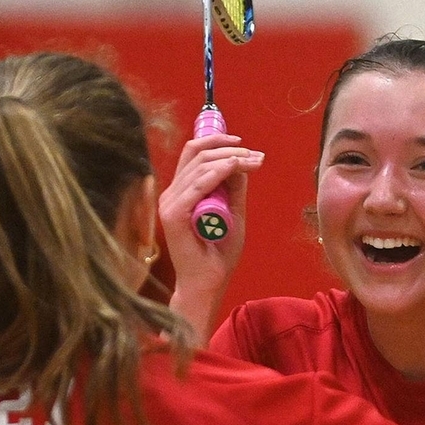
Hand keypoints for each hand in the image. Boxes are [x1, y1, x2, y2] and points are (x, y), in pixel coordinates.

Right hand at [159, 134, 263, 313]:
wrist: (207, 283)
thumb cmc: (218, 254)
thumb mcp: (231, 214)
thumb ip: (232, 189)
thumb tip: (241, 162)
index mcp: (180, 191)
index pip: (192, 154)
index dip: (216, 141)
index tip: (244, 145)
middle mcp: (171, 193)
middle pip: (196, 154)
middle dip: (229, 148)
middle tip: (254, 155)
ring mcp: (170, 203)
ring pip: (200, 165)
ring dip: (230, 158)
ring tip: (252, 161)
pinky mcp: (174, 215)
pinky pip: (197, 185)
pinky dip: (217, 172)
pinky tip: (235, 166)